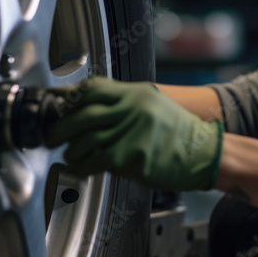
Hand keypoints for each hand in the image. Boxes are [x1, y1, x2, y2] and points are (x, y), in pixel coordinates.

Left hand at [47, 77, 223, 190]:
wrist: (205, 154)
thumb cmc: (180, 134)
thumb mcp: (153, 106)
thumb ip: (122, 104)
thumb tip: (86, 105)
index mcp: (137, 94)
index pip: (93, 89)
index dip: (68, 97)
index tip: (54, 103)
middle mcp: (133, 110)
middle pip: (82, 115)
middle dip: (60, 128)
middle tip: (52, 136)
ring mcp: (132, 133)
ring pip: (85, 140)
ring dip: (71, 151)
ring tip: (70, 154)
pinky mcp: (132, 157)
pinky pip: (95, 161)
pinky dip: (82, 166)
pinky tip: (81, 167)